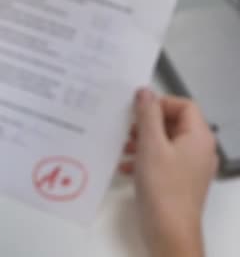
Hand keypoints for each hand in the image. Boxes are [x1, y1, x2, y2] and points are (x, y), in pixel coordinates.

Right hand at [120, 89, 217, 256]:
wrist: (169, 229)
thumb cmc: (163, 187)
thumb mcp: (150, 145)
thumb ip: (147, 116)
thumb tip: (145, 92)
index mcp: (199, 137)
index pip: (184, 105)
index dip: (160, 103)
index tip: (138, 110)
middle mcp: (199, 149)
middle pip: (174, 123)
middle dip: (148, 124)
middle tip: (127, 129)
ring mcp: (190, 166)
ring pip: (166, 142)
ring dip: (143, 141)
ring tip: (124, 149)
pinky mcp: (179, 180)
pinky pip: (162, 160)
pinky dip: (144, 159)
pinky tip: (127, 167)